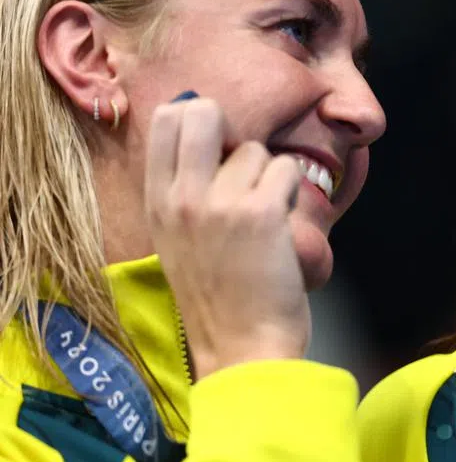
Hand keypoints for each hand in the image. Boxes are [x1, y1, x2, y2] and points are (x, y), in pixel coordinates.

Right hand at [145, 94, 308, 378]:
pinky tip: (281, 226)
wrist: (242, 349)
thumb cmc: (221, 298)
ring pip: (256, 150)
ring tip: (263, 220)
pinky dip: (291, 194)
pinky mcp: (260, 213)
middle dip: (232, 130)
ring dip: (269, 178)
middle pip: (202, 112)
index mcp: (157, 204)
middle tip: (246, 169)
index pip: (165, 121)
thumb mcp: (179, 241)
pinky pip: (286, 170)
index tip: (218, 147)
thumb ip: (186, 192)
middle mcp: (182, 198)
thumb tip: (214, 136)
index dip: (198, 120)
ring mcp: (219, 203)